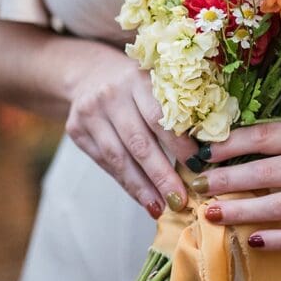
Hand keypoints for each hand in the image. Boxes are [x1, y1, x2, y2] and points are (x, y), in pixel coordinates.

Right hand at [65, 49, 197, 218]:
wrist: (89, 72)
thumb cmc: (136, 84)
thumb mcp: (156, 82)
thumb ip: (175, 110)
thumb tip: (205, 154)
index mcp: (138, 79)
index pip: (160, 117)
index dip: (179, 145)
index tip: (199, 167)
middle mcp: (111, 95)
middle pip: (139, 142)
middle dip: (161, 175)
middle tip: (180, 200)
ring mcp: (90, 113)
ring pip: (118, 157)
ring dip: (141, 187)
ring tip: (160, 207)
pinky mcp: (75, 130)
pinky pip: (104, 163)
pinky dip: (126, 182)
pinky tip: (143, 197)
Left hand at [193, 121, 280, 249]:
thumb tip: (224, 149)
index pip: (267, 137)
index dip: (232, 145)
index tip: (202, 154)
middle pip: (268, 172)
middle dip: (228, 180)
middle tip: (198, 187)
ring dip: (242, 211)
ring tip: (212, 214)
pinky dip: (279, 239)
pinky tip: (254, 242)